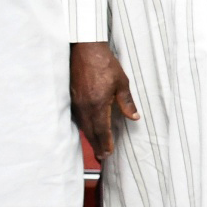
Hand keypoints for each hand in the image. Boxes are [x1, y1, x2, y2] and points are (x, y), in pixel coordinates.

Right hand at [71, 41, 138, 158]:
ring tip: (96, 146)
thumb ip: (127, 102)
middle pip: (90, 131)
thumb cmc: (104, 64)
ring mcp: (76, 102)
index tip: (108, 153)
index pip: (102, 130)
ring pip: (83, 125)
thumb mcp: (122, 82)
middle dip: (97, 145)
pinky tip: (87, 128)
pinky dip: (83, 126)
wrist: (85, 49)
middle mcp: (84, 107)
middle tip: (102, 156)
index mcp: (97, 104)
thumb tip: (134, 117)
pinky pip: (77, 117)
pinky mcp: (71, 97)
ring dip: (90, 137)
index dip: (105, 143)